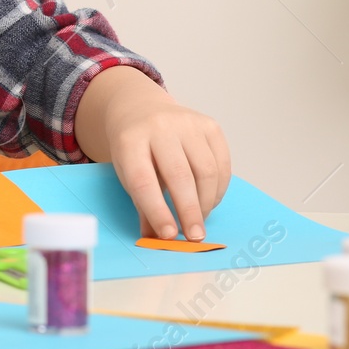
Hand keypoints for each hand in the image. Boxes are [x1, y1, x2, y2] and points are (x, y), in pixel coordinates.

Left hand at [74, 66, 230, 241]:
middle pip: (179, 175)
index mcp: (130, 140)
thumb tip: (155, 239)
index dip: (157, 210)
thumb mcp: (127, 173)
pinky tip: (208, 200)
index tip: (168, 235)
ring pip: (206, 171)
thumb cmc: (135, 148)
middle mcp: (159, 127)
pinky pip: (221, 163)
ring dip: (206, 202)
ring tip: (199, 219)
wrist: (142, 109)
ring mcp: (187, 123)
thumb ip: (142, 205)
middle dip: (189, 211)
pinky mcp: (209, 125)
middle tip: (194, 237)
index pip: (144, 180)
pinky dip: (218, 189)